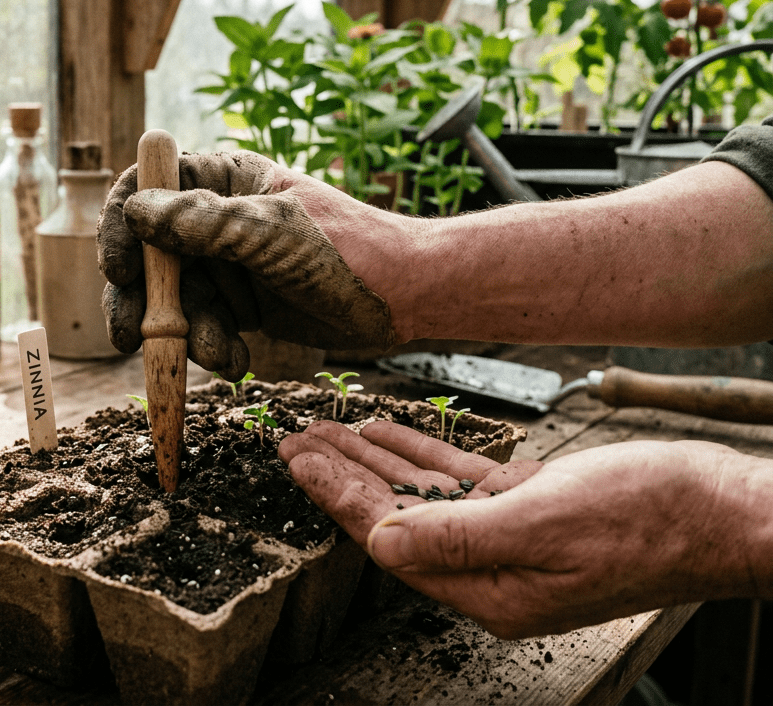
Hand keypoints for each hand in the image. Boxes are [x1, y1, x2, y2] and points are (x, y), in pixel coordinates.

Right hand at [97, 151, 394, 379]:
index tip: (119, 270)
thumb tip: (137, 210)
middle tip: (130, 338)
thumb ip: (206, 223)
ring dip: (184, 334)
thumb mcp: (273, 233)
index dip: (121, 226)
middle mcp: (215, 219)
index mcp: (223, 179)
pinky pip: (201, 327)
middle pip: (148, 253)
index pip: (148, 188)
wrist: (405, 299)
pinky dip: (211, 348)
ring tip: (220, 356)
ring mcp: (225, 263)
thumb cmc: (350, 249)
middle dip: (141, 298)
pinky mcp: (239, 304)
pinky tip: (238, 362)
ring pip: (172, 299)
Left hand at [279, 420, 770, 637]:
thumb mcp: (544, 524)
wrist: (724, 509)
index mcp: (490, 590)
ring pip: (423, 495)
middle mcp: (493, 570)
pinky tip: (392, 431)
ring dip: (376, 459)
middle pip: (396, 517)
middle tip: (296, 440)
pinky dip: (424, 454)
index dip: (339, 497)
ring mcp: (511, 539)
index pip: (391, 539)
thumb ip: (458, 536)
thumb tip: (382, 540)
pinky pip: (460, 481)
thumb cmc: (651, 521)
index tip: (300, 460)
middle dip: (343, 477)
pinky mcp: (531, 509)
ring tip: (329, 430)